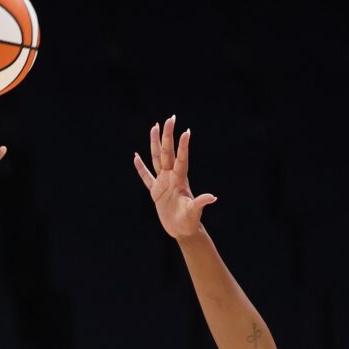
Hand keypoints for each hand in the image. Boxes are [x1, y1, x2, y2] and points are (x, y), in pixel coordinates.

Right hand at [131, 116, 215, 242]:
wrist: (183, 229)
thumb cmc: (190, 221)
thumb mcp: (194, 212)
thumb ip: (201, 203)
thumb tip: (212, 198)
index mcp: (180, 180)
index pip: (181, 159)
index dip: (182, 146)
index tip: (185, 131)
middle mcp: (171, 177)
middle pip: (167, 153)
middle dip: (168, 136)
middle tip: (169, 119)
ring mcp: (163, 183)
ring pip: (157, 159)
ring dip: (155, 143)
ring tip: (154, 127)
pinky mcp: (155, 191)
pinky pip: (146, 177)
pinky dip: (140, 167)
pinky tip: (136, 157)